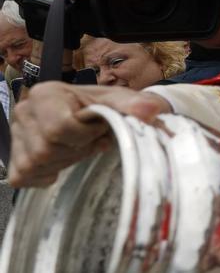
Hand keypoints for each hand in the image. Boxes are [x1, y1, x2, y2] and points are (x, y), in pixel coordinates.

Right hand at [7, 82, 171, 187]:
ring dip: (66, 161)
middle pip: (48, 148)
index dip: (86, 135)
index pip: (59, 127)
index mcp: (46, 94)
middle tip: (91, 141)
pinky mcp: (15, 160)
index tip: (99, 130)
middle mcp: (24, 112)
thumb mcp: (120, 102)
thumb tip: (150, 111)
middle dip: (78, 149)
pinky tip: (62, 161)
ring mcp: (15, 137)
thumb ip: (134, 105)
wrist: (93, 115)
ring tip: (78, 147)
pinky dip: (48, 175)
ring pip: (38, 164)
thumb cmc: (104, 107)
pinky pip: (25, 178)